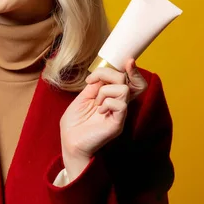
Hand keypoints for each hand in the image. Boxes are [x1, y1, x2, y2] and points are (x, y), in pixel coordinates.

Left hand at [59, 59, 146, 180]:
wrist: (69, 141)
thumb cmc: (74, 123)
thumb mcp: (82, 98)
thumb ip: (95, 85)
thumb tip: (103, 73)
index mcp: (111, 97)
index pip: (131, 81)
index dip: (133, 70)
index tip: (129, 61)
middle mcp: (119, 104)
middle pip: (127, 79)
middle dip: (108, 74)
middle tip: (92, 82)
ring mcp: (120, 114)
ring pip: (124, 89)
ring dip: (105, 91)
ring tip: (96, 103)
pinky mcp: (118, 123)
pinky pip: (120, 104)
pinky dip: (107, 102)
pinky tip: (99, 111)